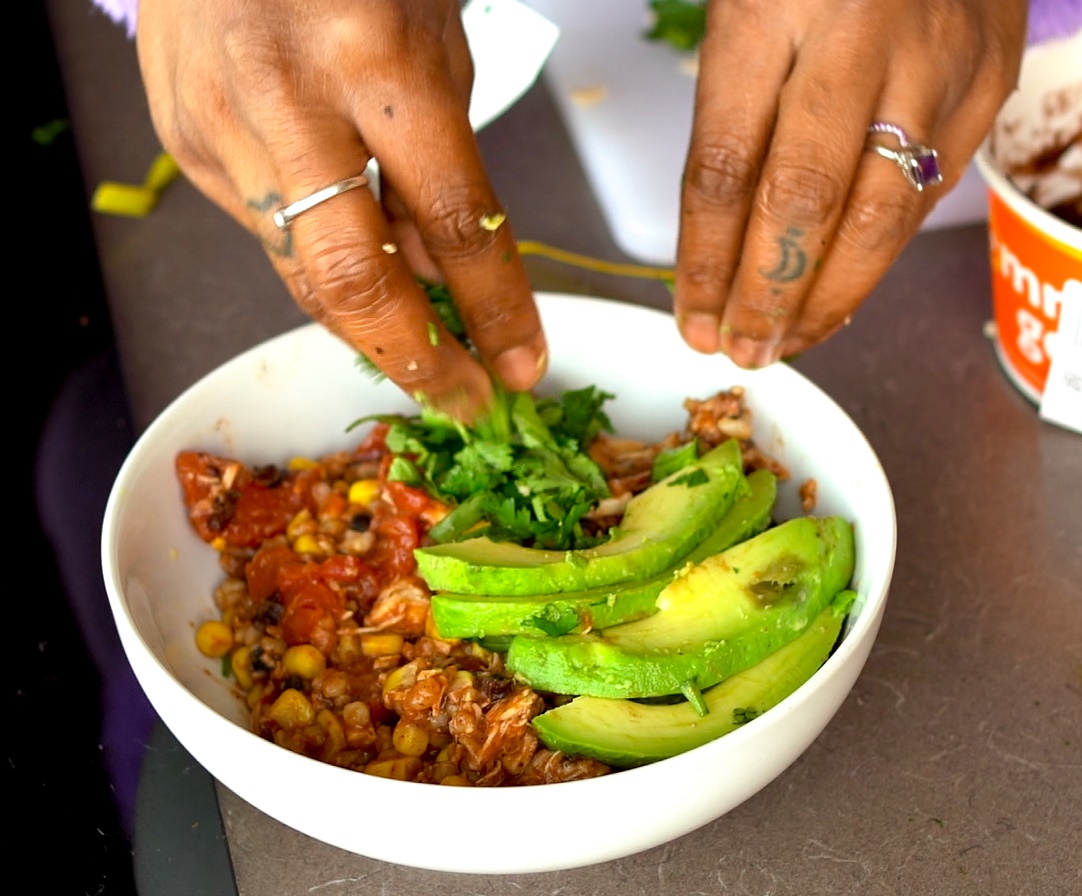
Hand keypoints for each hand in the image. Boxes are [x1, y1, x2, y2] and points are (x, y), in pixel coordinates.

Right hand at [136, 0, 546, 418]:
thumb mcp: (432, 34)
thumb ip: (442, 157)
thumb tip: (444, 271)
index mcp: (375, 60)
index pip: (454, 223)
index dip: (495, 311)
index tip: (522, 365)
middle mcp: (287, 101)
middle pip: (354, 281)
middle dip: (418, 360)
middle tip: (463, 400)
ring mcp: (219, 126)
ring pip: (301, 274)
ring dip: (369, 328)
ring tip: (423, 354)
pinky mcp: (182, 144)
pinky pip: (265, 235)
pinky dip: (320, 267)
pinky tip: (358, 273)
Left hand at [673, 0, 1027, 367]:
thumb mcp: (744, 12)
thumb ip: (731, 117)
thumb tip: (716, 246)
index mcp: (769, 11)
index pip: (725, 168)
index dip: (706, 261)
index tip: (691, 318)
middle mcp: (858, 39)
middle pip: (805, 201)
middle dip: (768, 294)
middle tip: (742, 350)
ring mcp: (934, 63)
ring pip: (880, 214)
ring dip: (829, 297)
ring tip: (788, 342)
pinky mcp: (987, 81)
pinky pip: (927, 193)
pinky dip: (879, 256)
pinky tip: (844, 291)